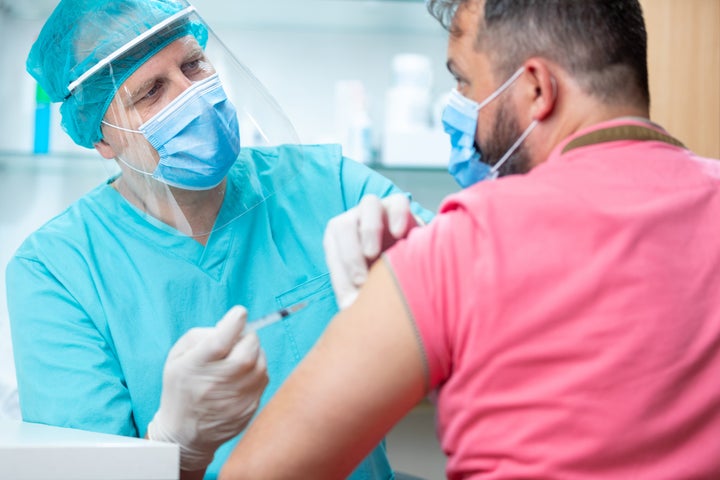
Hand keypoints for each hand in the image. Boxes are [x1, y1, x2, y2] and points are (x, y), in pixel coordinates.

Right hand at [147, 306, 267, 471]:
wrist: (185, 434)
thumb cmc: (181, 388)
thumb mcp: (177, 357)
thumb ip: (202, 334)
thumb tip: (231, 323)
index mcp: (195, 367)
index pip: (220, 340)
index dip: (234, 322)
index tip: (239, 313)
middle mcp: (218, 383)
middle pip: (248, 348)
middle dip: (247, 336)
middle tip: (238, 339)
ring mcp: (237, 397)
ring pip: (261, 360)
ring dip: (254, 352)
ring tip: (238, 357)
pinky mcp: (251, 406)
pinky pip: (264, 377)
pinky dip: (257, 369)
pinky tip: (242, 374)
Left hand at [324, 194, 419, 309]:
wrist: (413, 269)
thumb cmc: (381, 281)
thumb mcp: (365, 291)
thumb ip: (354, 295)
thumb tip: (350, 310)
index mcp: (339, 238)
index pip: (332, 244)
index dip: (340, 267)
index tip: (356, 288)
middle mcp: (355, 219)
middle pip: (343, 224)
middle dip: (349, 253)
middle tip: (361, 279)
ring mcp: (378, 209)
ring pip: (368, 205)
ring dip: (369, 230)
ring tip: (375, 255)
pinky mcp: (401, 207)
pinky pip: (398, 202)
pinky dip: (397, 215)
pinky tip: (401, 235)